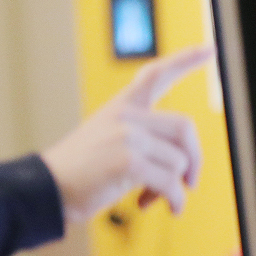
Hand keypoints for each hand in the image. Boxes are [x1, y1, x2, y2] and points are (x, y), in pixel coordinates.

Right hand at [42, 46, 210, 223]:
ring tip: (154, 197)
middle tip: (190, 180)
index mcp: (120, 107)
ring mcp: (127, 137)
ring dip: (175, 187)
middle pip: (184, 127)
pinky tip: (161, 206)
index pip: (156, 75)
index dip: (185, 60)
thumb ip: (141, 138)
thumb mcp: (105, 138)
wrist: (47, 188)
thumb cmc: (78, 171)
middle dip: (195, 158)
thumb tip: (183, 163)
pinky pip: (170, 184)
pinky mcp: (128, 162)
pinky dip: (174, 201)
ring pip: (178, 161)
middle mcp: (125, 116)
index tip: (208, 49)